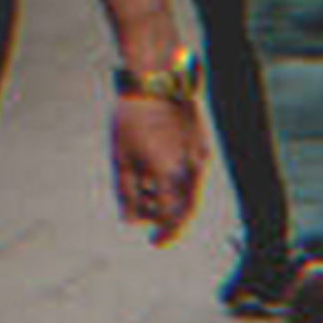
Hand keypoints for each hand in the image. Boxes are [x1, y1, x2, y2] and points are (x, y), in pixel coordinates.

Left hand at [111, 95, 207, 245]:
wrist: (156, 80)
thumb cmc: (133, 117)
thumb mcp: (121, 158)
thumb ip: (127, 192)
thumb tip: (130, 220)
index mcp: (169, 175)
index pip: (172, 216)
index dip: (164, 232)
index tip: (155, 242)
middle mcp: (190, 168)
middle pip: (185, 207)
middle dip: (169, 219)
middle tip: (155, 227)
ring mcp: (199, 155)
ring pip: (190, 189)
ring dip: (172, 199)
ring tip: (149, 193)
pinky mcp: (201, 143)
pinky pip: (193, 172)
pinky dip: (179, 181)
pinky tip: (160, 172)